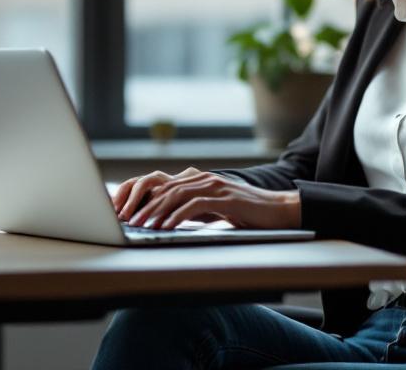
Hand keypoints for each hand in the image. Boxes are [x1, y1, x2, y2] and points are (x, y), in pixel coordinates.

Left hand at [112, 167, 300, 230]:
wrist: (277, 211)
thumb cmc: (245, 213)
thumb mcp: (213, 210)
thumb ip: (193, 209)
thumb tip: (167, 220)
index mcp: (199, 180)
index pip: (164, 187)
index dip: (144, 199)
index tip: (129, 214)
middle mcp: (204, 179)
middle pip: (165, 189)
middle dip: (144, 205)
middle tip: (128, 221)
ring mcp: (214, 186)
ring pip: (176, 195)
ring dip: (156, 211)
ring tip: (142, 225)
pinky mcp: (224, 197)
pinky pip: (195, 205)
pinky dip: (177, 216)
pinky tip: (166, 226)